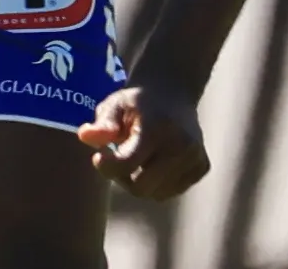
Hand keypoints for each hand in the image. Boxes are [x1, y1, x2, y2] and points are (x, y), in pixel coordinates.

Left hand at [78, 80, 210, 200]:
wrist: (172, 93)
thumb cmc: (137, 102)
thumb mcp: (115, 105)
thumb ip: (102, 124)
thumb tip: (84, 136)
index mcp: (157, 128)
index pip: (127, 165)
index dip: (107, 166)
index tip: (98, 156)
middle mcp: (182, 145)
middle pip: (141, 188)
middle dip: (123, 177)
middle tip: (117, 157)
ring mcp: (195, 157)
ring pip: (156, 194)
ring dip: (140, 181)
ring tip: (136, 157)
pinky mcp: (202, 166)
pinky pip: (170, 191)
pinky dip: (158, 182)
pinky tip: (154, 161)